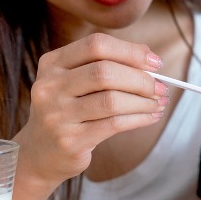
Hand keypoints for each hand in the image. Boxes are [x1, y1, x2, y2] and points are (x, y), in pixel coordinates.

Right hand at [13, 32, 167, 190]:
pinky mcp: (70, 140)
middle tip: (161, 87)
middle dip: (141, 79)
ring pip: (112, 100)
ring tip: (158, 103)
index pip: (96, 45)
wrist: (39, 154)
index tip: (155, 62)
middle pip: (105, 72)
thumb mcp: (75, 82)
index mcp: (52, 64)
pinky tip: (150, 117)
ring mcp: (57, 115)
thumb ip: (106, 64)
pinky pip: (114, 124)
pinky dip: (139, 118)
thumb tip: (149, 57)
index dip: (130, 51)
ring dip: (143, 101)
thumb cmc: (68, 111)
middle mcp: (49, 87)